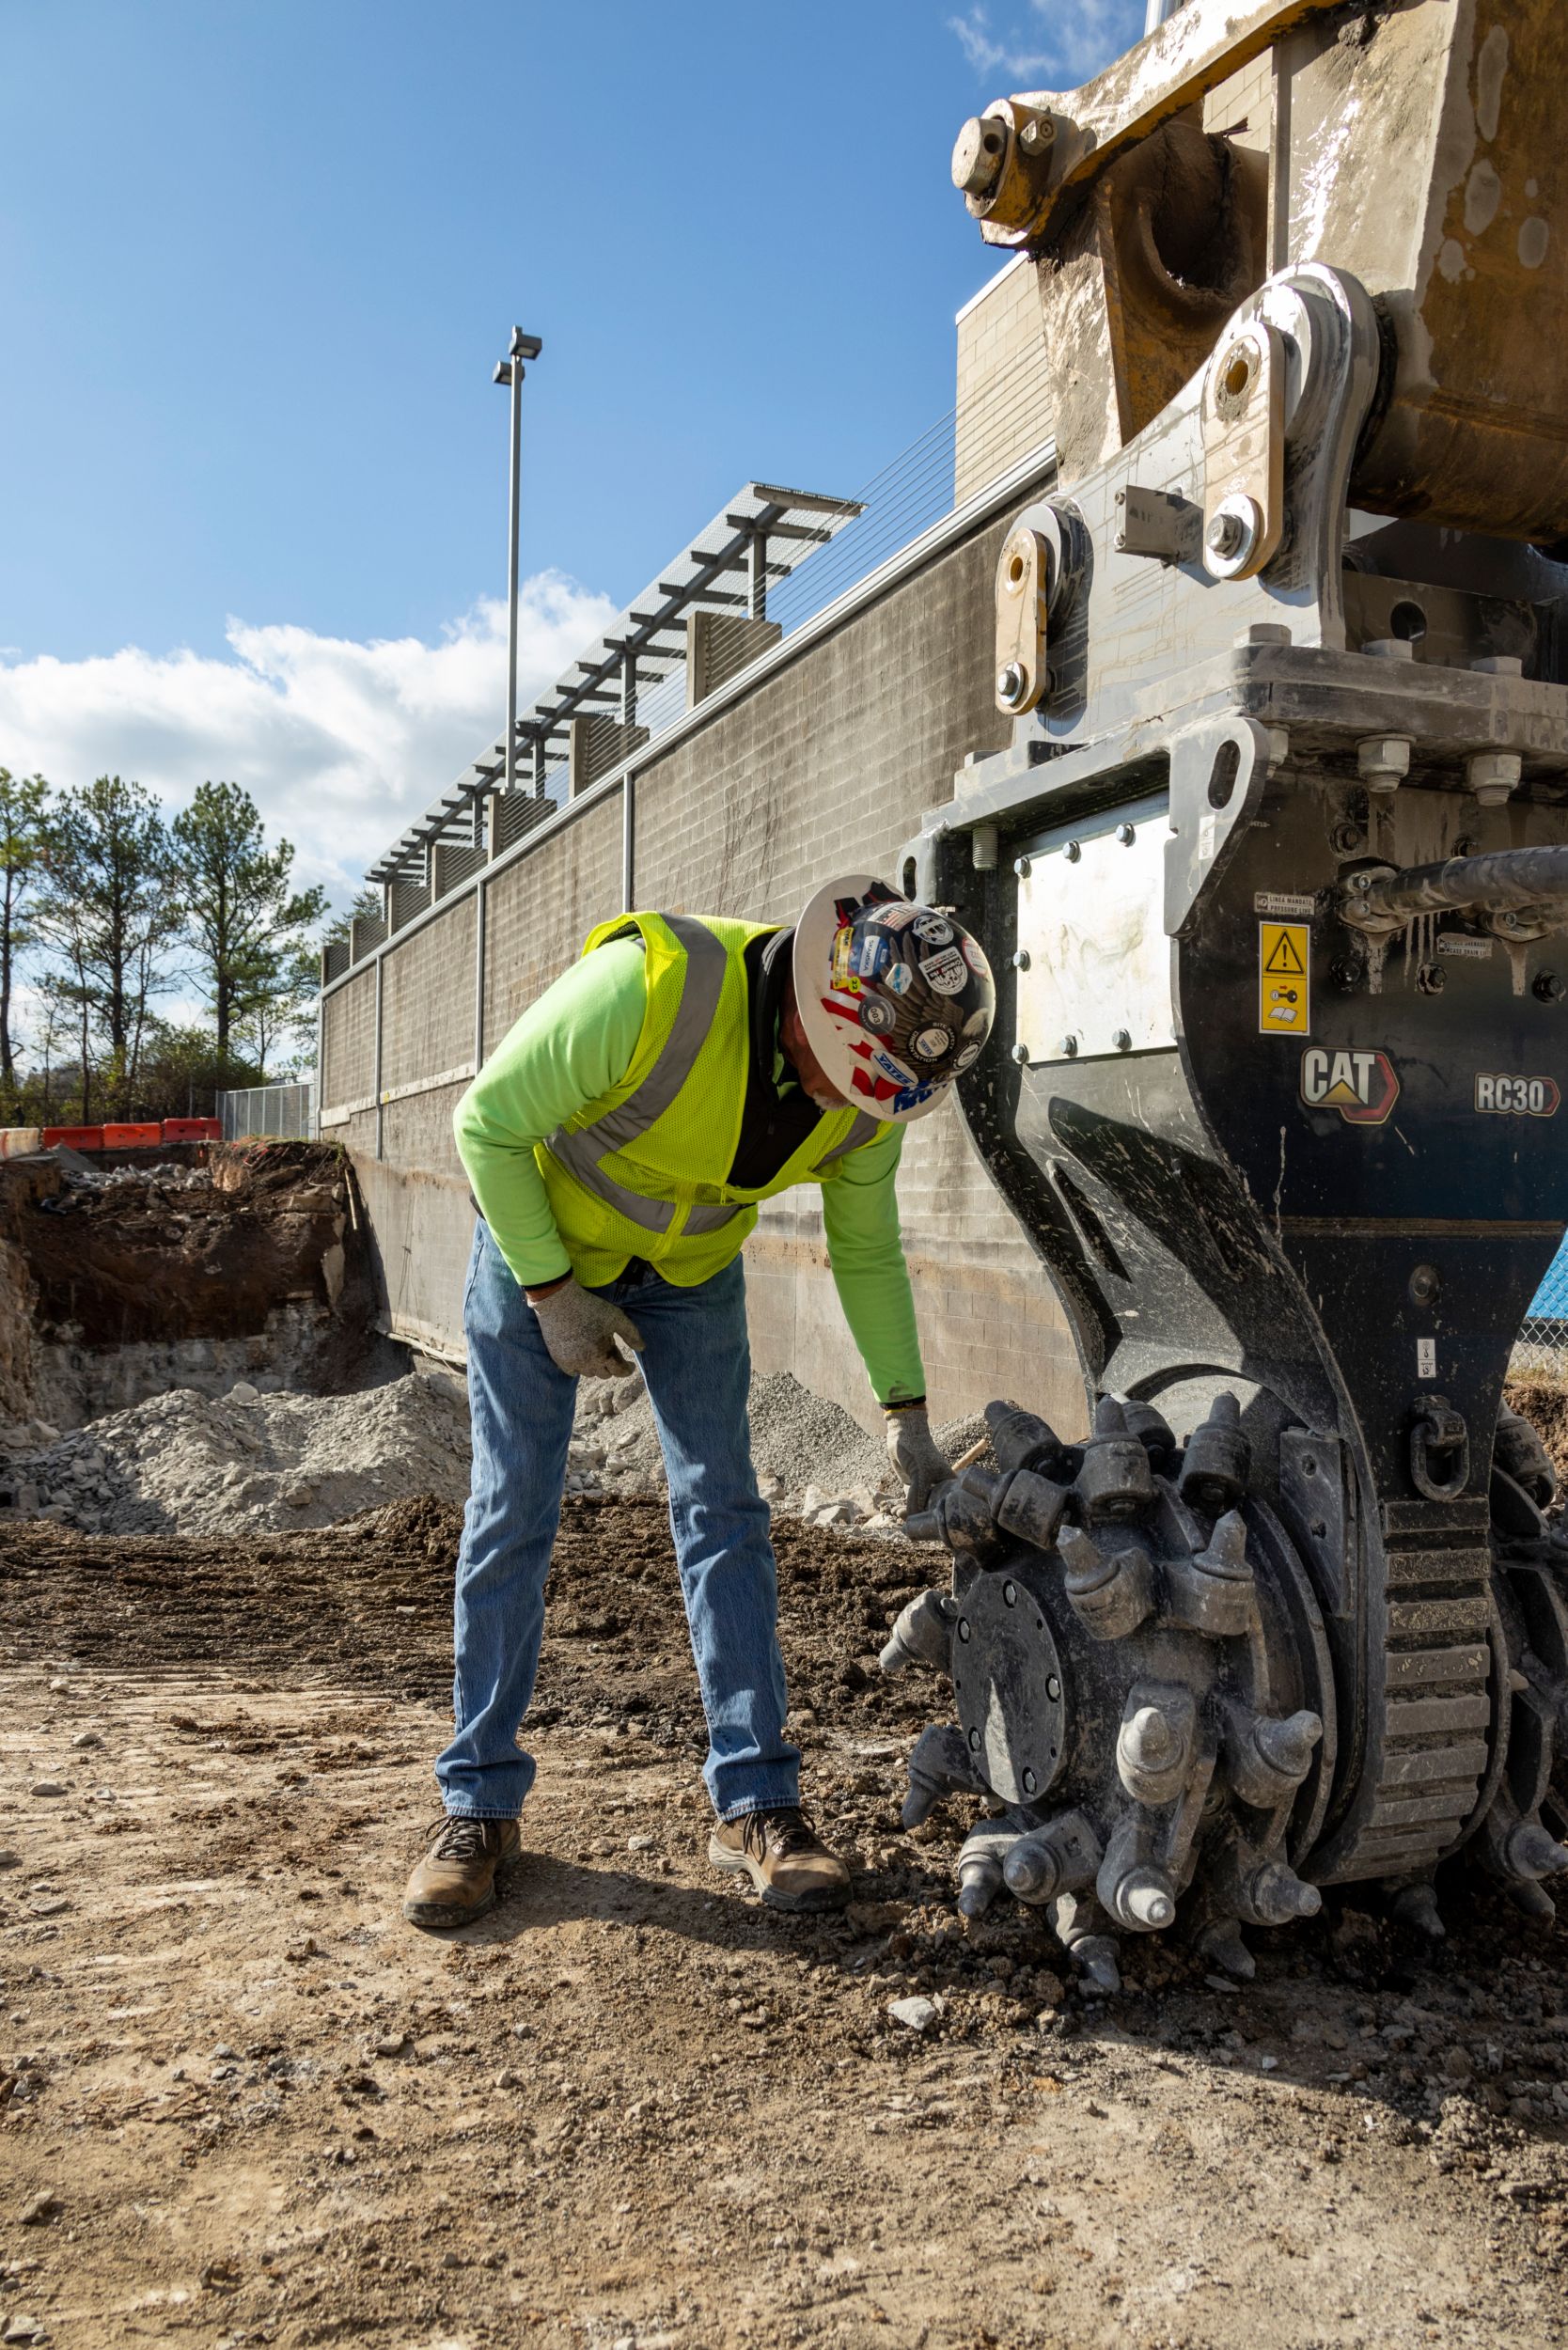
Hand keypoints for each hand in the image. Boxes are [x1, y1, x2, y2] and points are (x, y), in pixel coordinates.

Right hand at [528, 1275, 645, 1380]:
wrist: (559, 1301)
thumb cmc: (590, 1307)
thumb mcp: (616, 1317)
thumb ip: (631, 1334)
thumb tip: (642, 1348)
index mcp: (605, 1353)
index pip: (620, 1371)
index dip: (627, 1369)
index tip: (630, 1365)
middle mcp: (589, 1363)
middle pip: (605, 1373)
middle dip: (611, 1365)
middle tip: (611, 1351)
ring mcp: (573, 1363)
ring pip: (589, 1373)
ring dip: (596, 1366)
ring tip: (597, 1352)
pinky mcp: (559, 1359)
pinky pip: (573, 1372)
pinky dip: (579, 1368)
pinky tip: (582, 1357)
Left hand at [885, 1404, 950, 1516]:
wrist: (904, 1432)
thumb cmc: (918, 1449)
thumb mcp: (920, 1473)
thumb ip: (917, 1495)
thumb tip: (913, 1516)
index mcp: (949, 1484)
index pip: (945, 1508)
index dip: (936, 1520)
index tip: (924, 1529)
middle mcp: (939, 1488)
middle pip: (930, 1510)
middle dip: (918, 1518)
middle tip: (906, 1522)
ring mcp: (925, 1487)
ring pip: (917, 1507)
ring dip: (906, 1513)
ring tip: (896, 1513)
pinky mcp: (912, 1485)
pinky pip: (908, 1501)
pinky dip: (901, 1507)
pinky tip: (893, 1510)